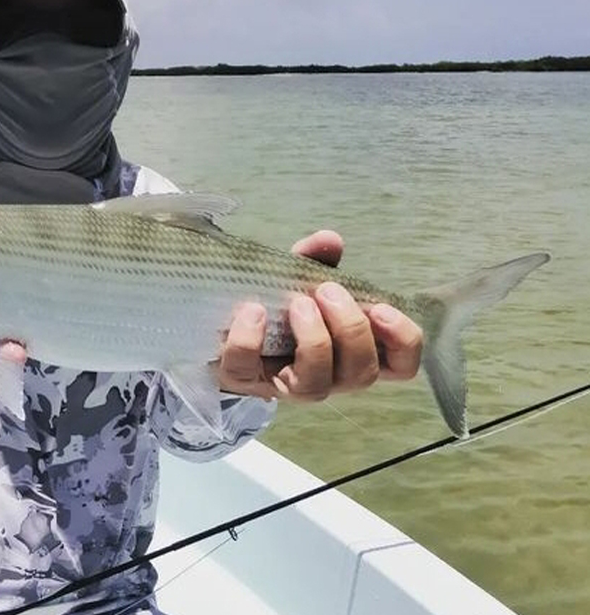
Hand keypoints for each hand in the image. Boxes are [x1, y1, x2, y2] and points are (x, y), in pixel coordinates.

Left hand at [216, 230, 422, 399]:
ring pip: (316, 385)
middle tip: (327, 291)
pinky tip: (253, 311)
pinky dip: (249, 340)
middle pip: (362, 374)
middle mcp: (328, 378)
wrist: (222, 323)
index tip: (383, 308)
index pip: (401, 367)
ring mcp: (285, 386)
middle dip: (351, 329)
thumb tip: (330, 239)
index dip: (403, 341)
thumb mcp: (299, 278)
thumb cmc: (277, 304)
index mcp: (351, 354)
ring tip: (298, 303)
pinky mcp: (242, 380)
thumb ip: (316, 259)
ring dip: (314, 340)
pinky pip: (247, 371)